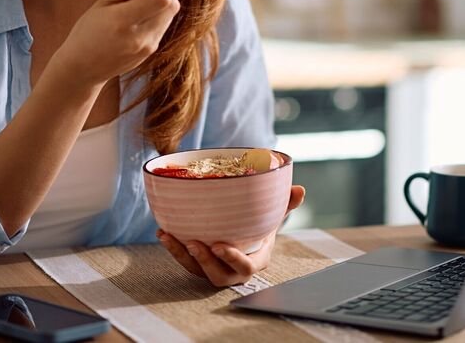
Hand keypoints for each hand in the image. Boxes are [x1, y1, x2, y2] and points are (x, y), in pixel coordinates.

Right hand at [48, 0, 177, 86]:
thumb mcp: (102, 2)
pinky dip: (158, 13)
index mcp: (123, 22)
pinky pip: (163, 25)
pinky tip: (140, 12)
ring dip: (163, 0)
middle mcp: (140, 37)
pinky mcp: (151, 51)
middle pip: (172, 5)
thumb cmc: (87, 31)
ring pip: (170, 15)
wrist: (83, 68)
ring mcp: (148, 46)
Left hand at [158, 185, 305, 286]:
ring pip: (198, 270)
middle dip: (205, 263)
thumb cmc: (259, 227)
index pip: (247, 266)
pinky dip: (173, 248)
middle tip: (194, 244)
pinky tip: (164, 231)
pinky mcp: (199, 265)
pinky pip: (185, 261)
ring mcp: (215, 269)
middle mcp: (234, 270)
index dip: (232, 259)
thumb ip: (284, 204)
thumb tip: (300, 190)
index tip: (219, 245)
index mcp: (256, 259)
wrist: (245, 235)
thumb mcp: (272, 216)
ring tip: (171, 238)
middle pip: (220, 275)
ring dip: (182, 255)